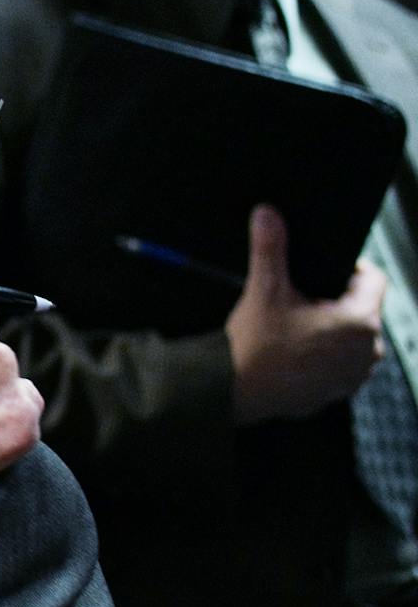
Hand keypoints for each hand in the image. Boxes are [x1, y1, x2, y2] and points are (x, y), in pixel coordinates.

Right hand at [226, 204, 384, 423]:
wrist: (233, 391)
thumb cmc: (255, 346)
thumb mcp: (264, 289)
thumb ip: (270, 248)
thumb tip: (268, 215)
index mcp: (360, 321)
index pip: (374, 279)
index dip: (350, 268)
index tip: (325, 269)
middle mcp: (367, 350)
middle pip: (363, 309)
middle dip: (337, 301)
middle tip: (301, 299)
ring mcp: (354, 375)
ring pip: (352, 338)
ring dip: (332, 330)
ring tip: (296, 327)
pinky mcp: (338, 392)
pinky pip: (339, 364)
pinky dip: (323, 356)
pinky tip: (293, 352)